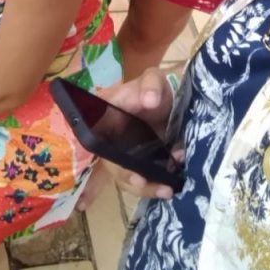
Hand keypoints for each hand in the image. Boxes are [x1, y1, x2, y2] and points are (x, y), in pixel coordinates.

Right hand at [76, 68, 178, 207]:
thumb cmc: (155, 85)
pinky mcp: (145, 161)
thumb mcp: (152, 78)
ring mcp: (128, 153)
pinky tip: (170, 185)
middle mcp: (112, 141)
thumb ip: (150, 84)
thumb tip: (149, 100)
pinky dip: (156, 184)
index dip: (111, 163)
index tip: (130, 174)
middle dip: (132, 180)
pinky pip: (146, 177)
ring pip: (131, 177)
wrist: (172, 96)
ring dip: (147, 187)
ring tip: (167, 190)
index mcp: (105, 119)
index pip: (98, 144)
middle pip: (115, 167)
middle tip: (147, 185)